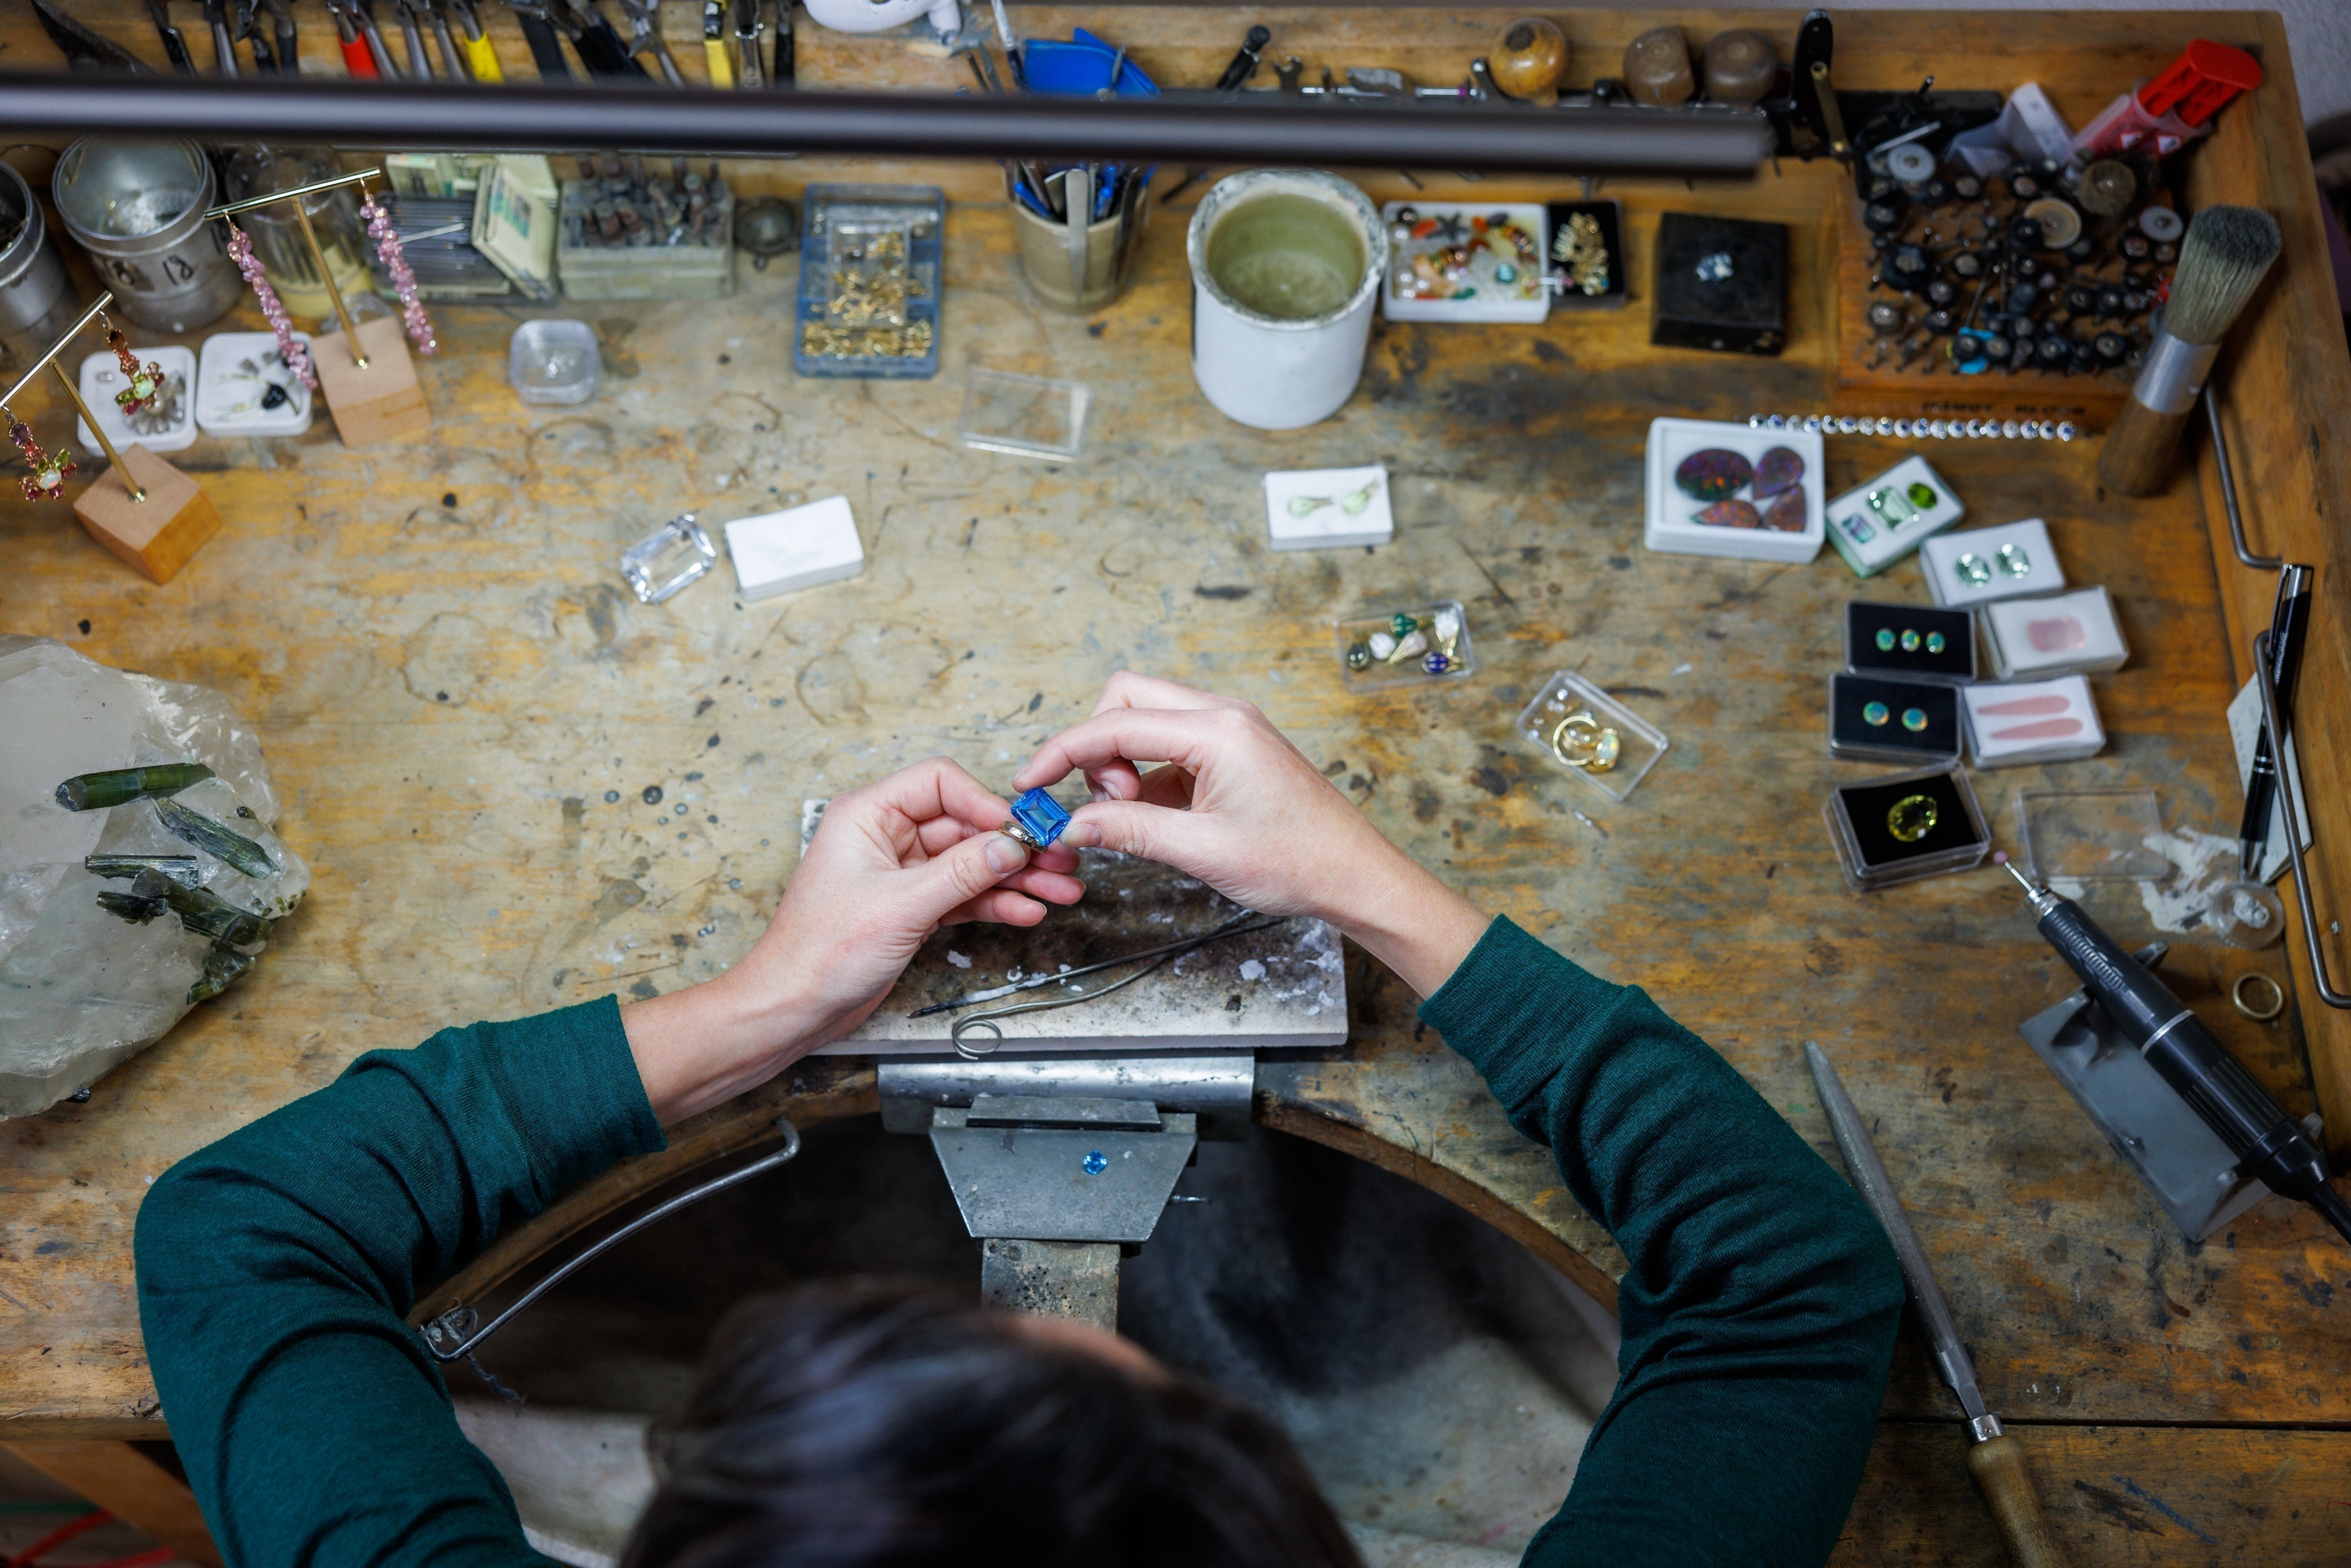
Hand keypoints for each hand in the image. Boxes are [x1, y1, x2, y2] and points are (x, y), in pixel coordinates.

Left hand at [623, 757, 1083, 1123]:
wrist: (793, 1007)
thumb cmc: (819, 952)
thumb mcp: (901, 906)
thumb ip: (961, 873)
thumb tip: (1010, 844)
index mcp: (868, 815)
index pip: (939, 783)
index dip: (984, 803)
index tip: (1020, 831)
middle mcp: (885, 837)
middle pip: (963, 825)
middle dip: (1013, 846)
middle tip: (1057, 861)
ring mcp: (900, 873)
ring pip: (970, 863)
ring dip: (1014, 877)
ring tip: (1058, 891)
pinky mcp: (911, 907)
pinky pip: (963, 894)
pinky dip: (995, 902)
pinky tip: (1027, 910)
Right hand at [1012, 672, 1486, 995]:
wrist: (1355, 875)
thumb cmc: (1296, 861)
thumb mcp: (1200, 851)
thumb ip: (1128, 831)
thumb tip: (1070, 825)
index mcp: (1216, 730)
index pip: (1114, 724)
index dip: (1062, 752)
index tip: (1030, 782)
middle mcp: (1222, 715)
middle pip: (1126, 700)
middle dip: (1096, 746)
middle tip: (1106, 803)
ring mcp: (1229, 729)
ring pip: (1146, 719)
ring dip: (1122, 761)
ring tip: (1135, 815)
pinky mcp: (1232, 750)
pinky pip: (1170, 745)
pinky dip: (1148, 775)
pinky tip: (1156, 816)